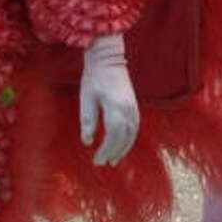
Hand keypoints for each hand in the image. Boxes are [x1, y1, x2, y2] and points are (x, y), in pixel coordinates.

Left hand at [79, 32, 138, 165]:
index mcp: (116, 108)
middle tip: (104, 163)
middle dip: (114, 152)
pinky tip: (122, 144)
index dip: (106, 150)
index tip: (98, 160)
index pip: (113, 136)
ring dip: (124, 148)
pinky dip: (129, 139)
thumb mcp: (86, 98)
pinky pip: (135, 127)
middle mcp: (128, 110)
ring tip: (115, 159)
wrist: (108, 58)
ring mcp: (134, 107)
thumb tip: (87, 142)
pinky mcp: (135, 105)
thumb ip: (88, 120)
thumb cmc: (94, 77)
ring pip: (132, 134)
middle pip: (124, 138)